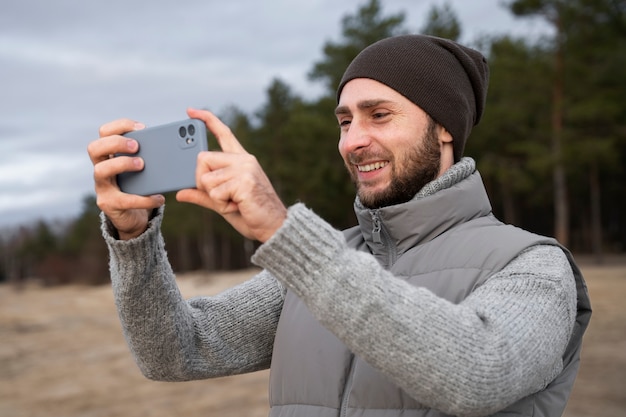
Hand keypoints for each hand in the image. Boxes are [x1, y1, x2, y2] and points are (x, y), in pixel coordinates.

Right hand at [87, 119, 164, 239]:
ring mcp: (102, 187)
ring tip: (142, 165)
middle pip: (95, 148)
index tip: (142, 127)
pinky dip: (144, 199)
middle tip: (137, 146)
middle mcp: (101, 168)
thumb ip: (149, 156)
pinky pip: (124, 200)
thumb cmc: (141, 187)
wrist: (135, 217)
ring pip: (100, 170)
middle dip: (116, 143)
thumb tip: (172, 145)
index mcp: (110, 156)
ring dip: (122, 164)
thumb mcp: (144, 169)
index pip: (104, 132)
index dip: (120, 126)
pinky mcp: (109, 205)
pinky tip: (159, 198)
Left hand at [176, 108, 286, 241]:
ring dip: (215, 197)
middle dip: (203, 180)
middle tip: (222, 195)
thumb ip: (202, 194)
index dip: (207, 120)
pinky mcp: (244, 182)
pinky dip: (222, 205)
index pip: (223, 133)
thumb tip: (179, 193)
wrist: (273, 227)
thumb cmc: (249, 214)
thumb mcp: (221, 203)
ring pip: (206, 178)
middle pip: (202, 158)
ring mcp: (245, 169)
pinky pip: (215, 192)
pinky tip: (238, 206)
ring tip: (234, 202)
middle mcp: (244, 160)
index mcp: (240, 159)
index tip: (190, 111)